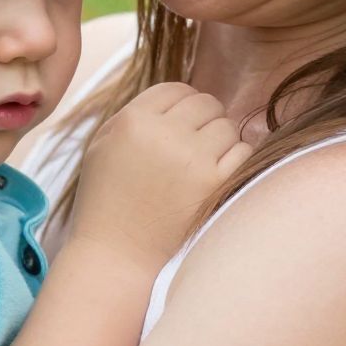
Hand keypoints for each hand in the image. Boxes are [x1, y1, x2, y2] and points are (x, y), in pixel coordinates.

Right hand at [69, 83, 252, 269]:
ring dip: (220, 141)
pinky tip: (217, 174)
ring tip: (202, 164)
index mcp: (133, 120)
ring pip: (227, 126)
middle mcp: (163, 133)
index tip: (180, 126)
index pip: (176, 90)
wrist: (116, 255)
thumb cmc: (107, 201)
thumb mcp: (103, 146)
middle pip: (206, 104)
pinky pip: (242, 151)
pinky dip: (235, 159)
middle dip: (203, 121)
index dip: (182, 106)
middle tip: (194, 146)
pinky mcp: (213, 184)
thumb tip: (179, 97)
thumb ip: (135, 114)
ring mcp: (191, 158)